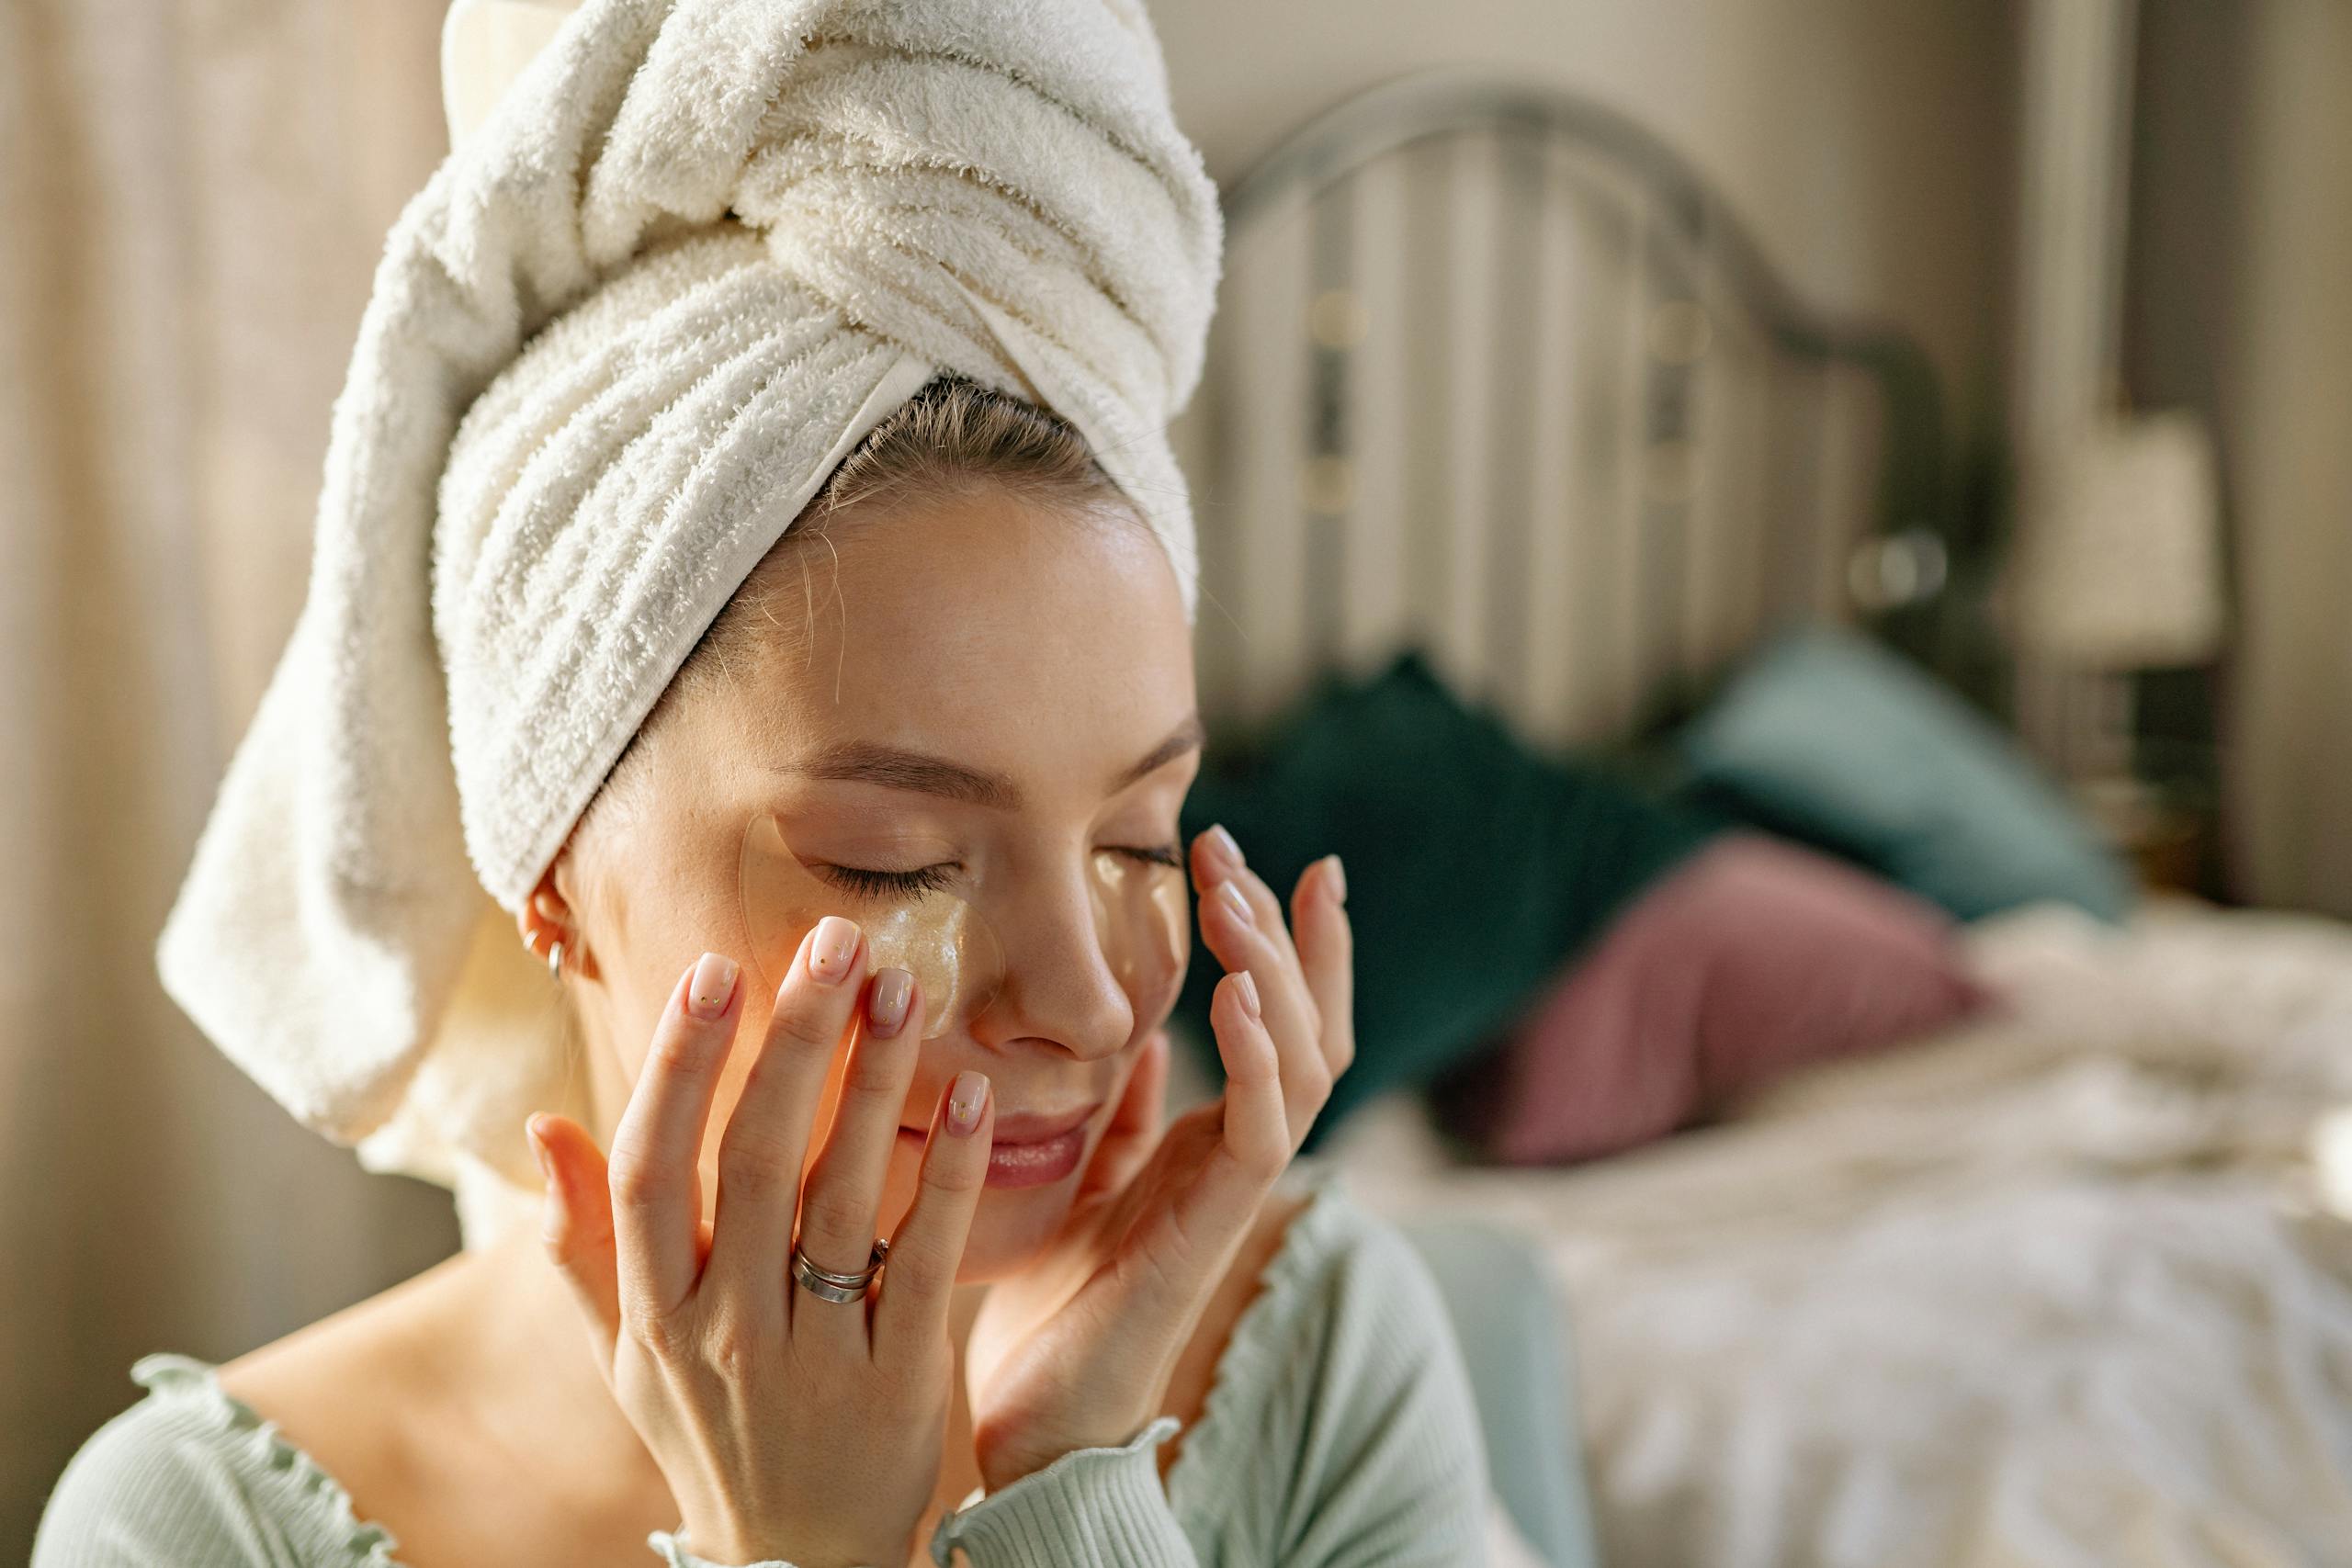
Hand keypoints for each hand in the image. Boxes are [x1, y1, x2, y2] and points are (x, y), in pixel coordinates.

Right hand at [528, 921, 996, 1567]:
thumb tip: (543, 1126)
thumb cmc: (710, 1439)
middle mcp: (725, 1329)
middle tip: (838, 938)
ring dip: (873, 1082)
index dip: (677, 1064)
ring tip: (902, 985)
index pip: (653, 1166)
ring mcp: (814, 1356)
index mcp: (653, 1312)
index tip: (712, 968)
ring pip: (843, 1196)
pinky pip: (928, 1257)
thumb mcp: (626, 1359)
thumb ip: (581, 1244)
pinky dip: (952, 1172)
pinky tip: (976, 1094)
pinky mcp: (900, 1380)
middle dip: (793, 1040)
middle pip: (754, 1160)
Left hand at [961, 828, 1352, 1492]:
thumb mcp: (1082, 1174)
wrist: (1035, 1407)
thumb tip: (1138, 1031)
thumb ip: (1122, 1110)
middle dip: (1290, 932)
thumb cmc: (1053, 1297)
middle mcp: (1242, 1153)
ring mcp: (1237, 1187)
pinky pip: (1263, 1130)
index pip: (1287, 1021)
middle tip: (1238, 850)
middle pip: (1313, 1023)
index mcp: (1215, 1136)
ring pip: (1305, 1061)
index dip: (1296, 944)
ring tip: (1238, 895)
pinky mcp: (1215, 1224)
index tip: (1276, 856)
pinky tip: (1238, 996)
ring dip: (1278, 971)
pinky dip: (1262, 1058)